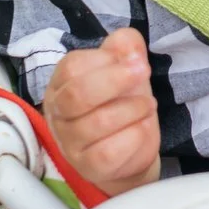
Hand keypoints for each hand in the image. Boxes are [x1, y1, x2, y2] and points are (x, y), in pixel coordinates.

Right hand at [41, 30, 160, 196]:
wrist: (128, 152)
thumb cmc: (120, 104)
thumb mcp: (125, 69)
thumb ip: (125, 47)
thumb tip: (127, 40)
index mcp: (61, 84)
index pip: (71, 67)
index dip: (106, 61)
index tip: (134, 60)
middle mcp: (58, 114)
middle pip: (77, 94)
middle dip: (116, 80)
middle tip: (144, 73)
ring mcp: (70, 143)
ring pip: (98, 123)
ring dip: (133, 109)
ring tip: (149, 105)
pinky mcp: (88, 167)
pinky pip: (110, 151)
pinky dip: (135, 136)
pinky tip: (143, 128)